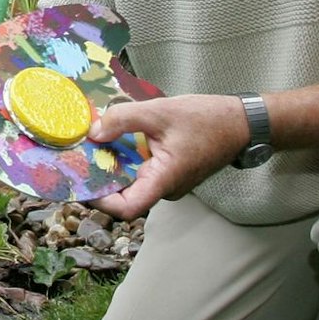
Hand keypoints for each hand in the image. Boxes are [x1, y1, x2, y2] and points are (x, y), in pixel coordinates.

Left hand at [88, 93, 250, 219]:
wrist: (242, 122)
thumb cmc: (208, 119)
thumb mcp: (160, 111)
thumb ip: (123, 119)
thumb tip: (93, 132)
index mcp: (165, 180)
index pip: (127, 208)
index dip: (101, 200)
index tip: (81, 180)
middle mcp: (165, 188)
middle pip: (124, 194)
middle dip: (99, 177)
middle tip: (76, 156)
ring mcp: (168, 182)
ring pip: (131, 181)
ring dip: (111, 165)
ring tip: (90, 143)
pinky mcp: (169, 173)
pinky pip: (141, 171)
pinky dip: (125, 158)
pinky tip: (112, 138)